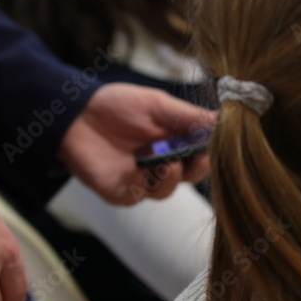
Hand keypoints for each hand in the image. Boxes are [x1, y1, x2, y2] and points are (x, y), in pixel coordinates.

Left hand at [59, 83, 214, 204]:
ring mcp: (142, 180)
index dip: (210, 153)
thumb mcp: (159, 105)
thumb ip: (190, 117)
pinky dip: (141, 184)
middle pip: (191, 177)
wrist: (76, 113)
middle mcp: (163, 164)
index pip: (203, 155)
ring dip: (169, 178)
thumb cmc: (118, 105)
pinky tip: (138, 171)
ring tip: (166, 164)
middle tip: (194, 158)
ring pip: (166, 190)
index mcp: (176, 143)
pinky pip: (138, 195)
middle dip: (195, 169)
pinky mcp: (121, 191)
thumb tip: (224, 120)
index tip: (213, 146)